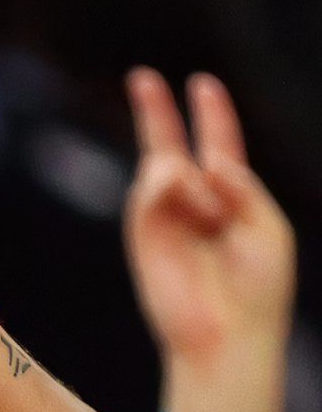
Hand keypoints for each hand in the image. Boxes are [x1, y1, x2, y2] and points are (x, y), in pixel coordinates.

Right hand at [124, 69, 294, 368]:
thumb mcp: (268, 227)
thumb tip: (200, 162)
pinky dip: (176, 189)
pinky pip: (151, 189)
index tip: (203, 84)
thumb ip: (242, 187)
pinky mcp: (142, 233)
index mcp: (232, 198)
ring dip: (191, 178)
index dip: (212, 114)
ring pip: (165, 167)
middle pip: (170, 146)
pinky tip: (194, 208)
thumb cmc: (258, 288)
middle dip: (156, 112)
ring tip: (210, 214)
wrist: (226, 333)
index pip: (219, 145)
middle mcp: (194, 203)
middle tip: (142, 78)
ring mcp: (164, 217)